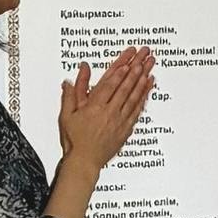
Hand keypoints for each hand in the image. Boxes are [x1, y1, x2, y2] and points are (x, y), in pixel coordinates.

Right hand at [58, 47, 155, 172]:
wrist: (85, 161)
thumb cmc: (75, 139)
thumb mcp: (67, 114)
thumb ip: (71, 94)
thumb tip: (71, 78)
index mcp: (94, 107)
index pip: (110, 85)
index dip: (120, 72)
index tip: (128, 60)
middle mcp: (110, 112)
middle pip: (125, 87)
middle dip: (136, 69)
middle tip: (144, 56)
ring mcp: (120, 120)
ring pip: (134, 96)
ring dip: (143, 79)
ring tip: (150, 66)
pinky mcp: (126, 128)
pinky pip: (138, 109)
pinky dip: (144, 97)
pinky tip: (148, 86)